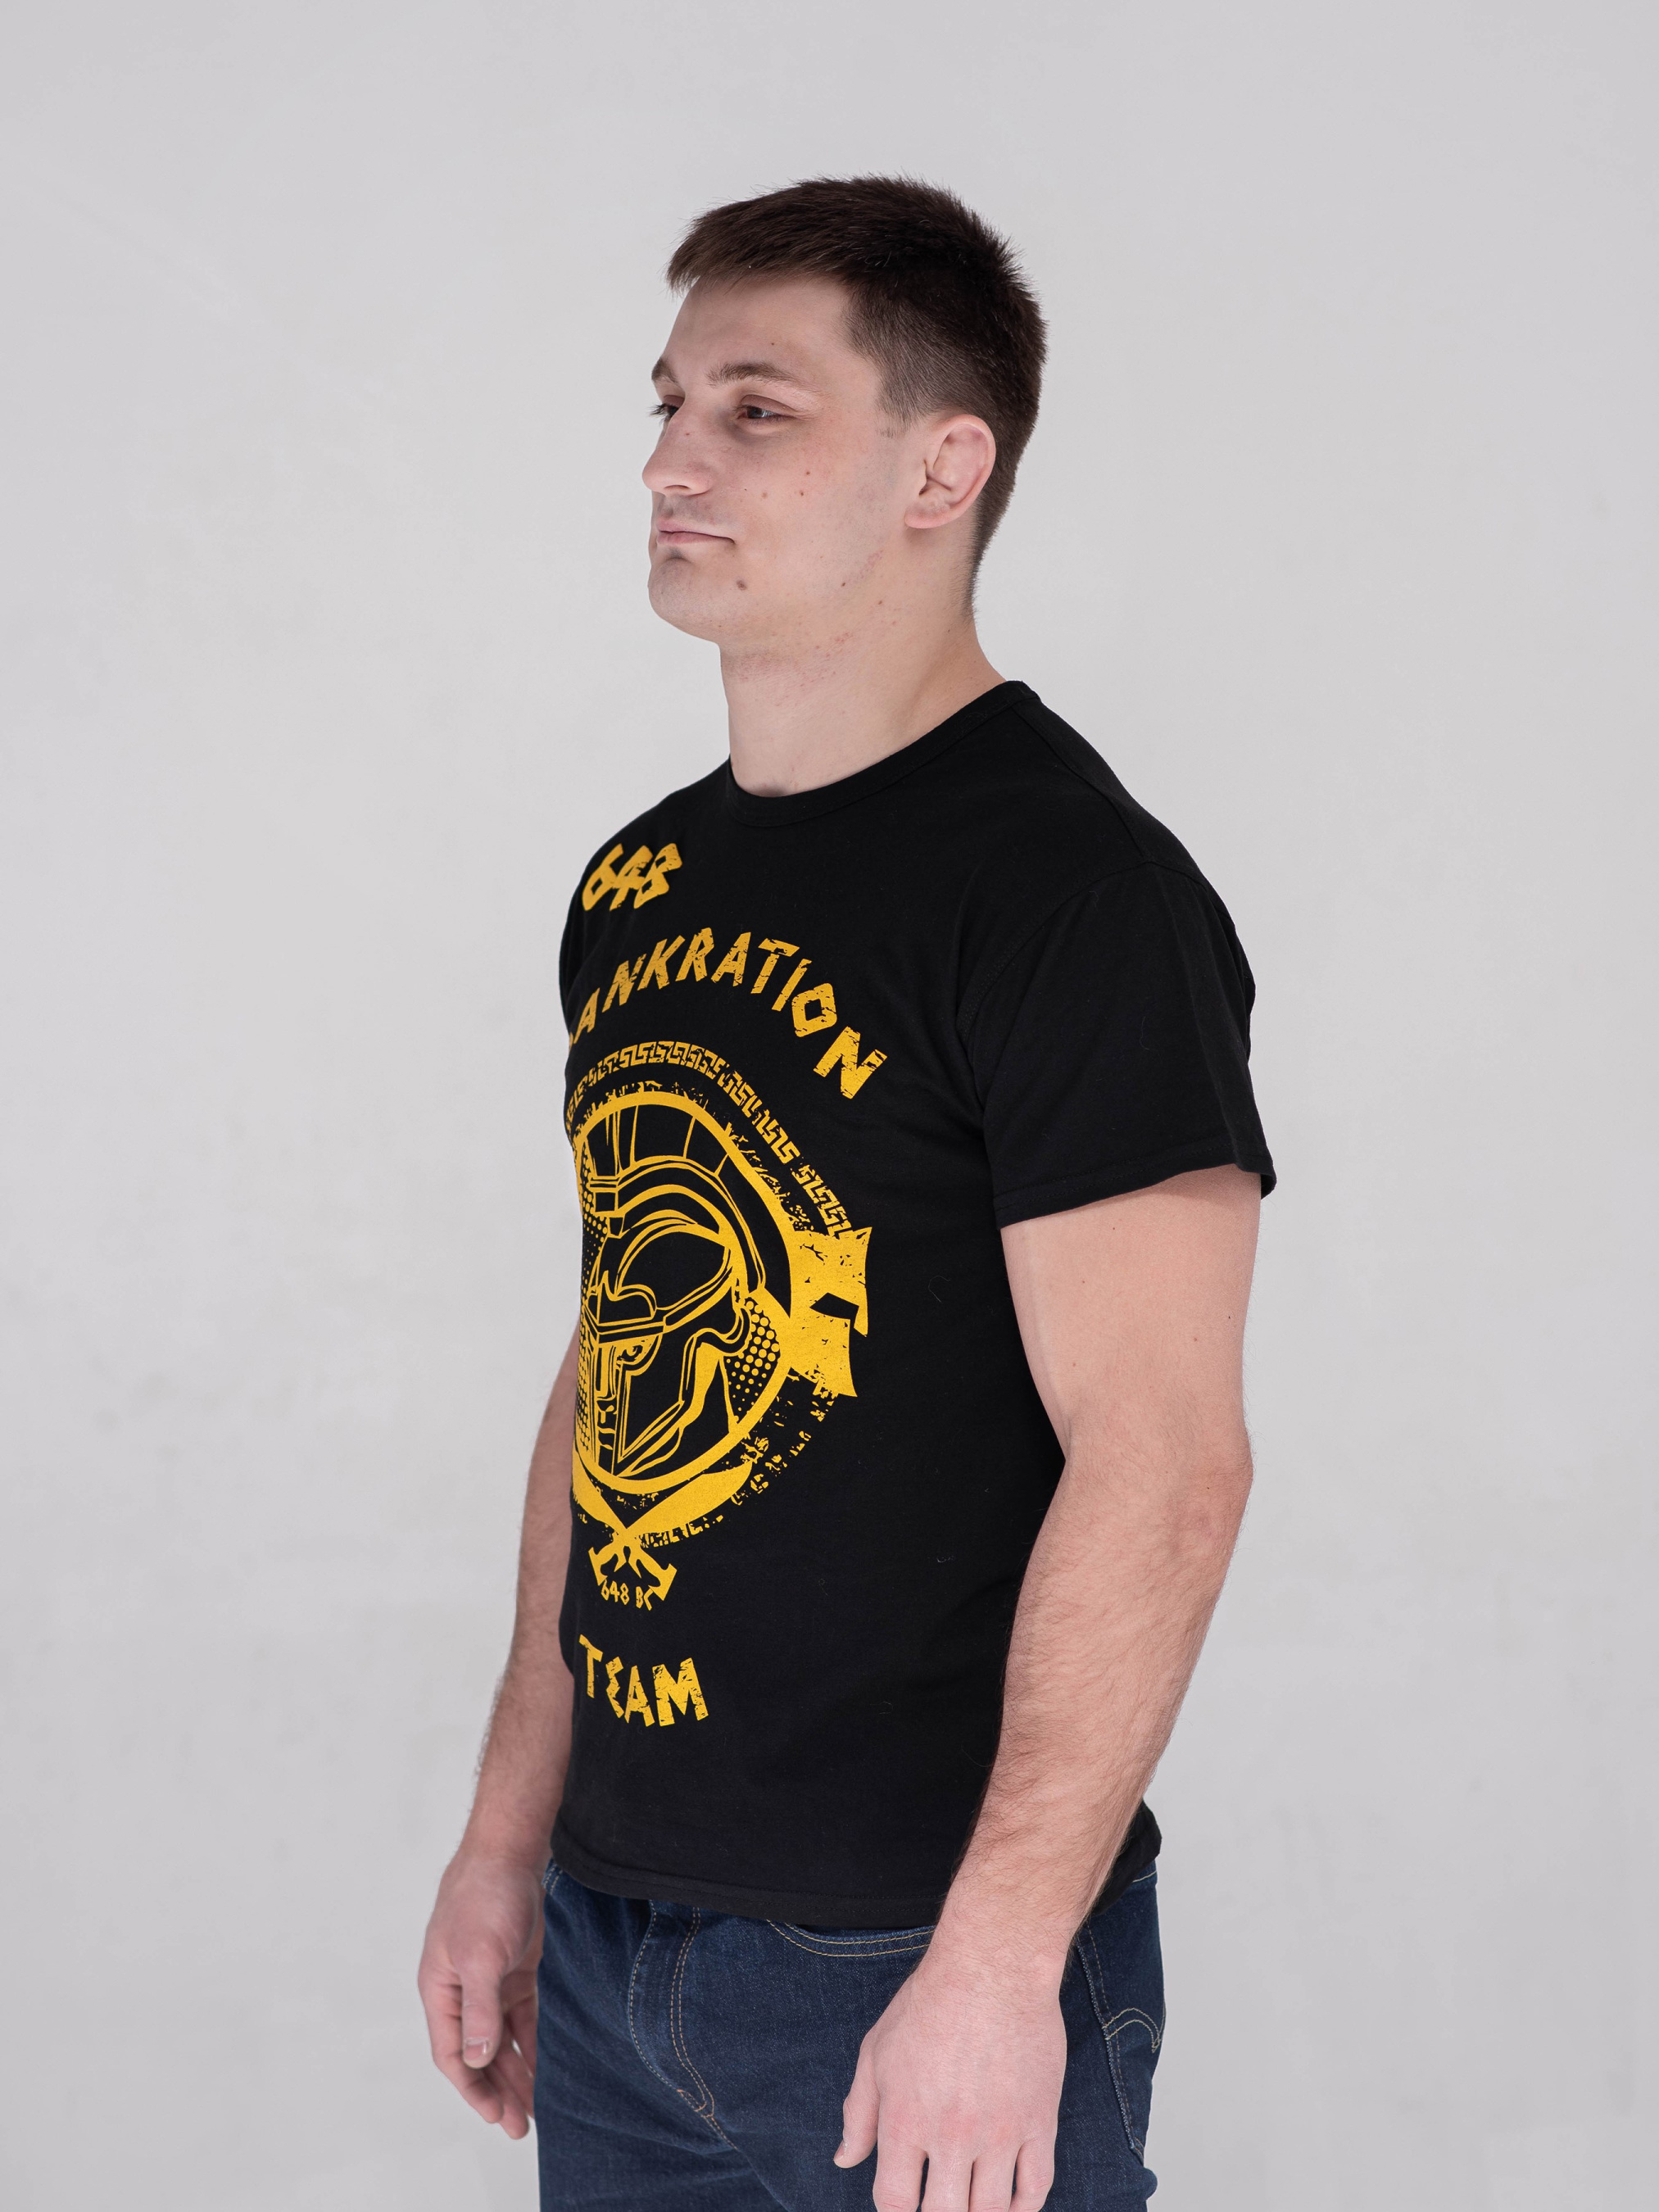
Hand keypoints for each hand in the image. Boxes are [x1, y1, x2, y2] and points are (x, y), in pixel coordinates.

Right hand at [417, 1851, 544, 2137]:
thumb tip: (478, 2059)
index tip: (497, 2117)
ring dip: (516, 2070)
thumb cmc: (484, 1897)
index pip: (453, 2055)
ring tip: (536, 2106)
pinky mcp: (515, 1968)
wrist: (510, 1849)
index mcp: (441, 1990)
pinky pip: (521, 2016)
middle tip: (521, 2126)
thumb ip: (479, 2009)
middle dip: (497, 2090)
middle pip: (478, 2053)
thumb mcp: (480, 1956)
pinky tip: (546, 2063)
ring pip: (501, 2038)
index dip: (473, 2089)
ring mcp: (489, 1979)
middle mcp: (462, 1990)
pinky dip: (531, 2041)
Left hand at [835, 1944, 1066, 2210]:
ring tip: (970, 2202)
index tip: (905, 2206)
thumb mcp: (876, 2051)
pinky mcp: (1040, 2120)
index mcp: (906, 2119)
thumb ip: (858, 2112)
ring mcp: (1000, 2131)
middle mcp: (952, 2134)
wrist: (992, 1965)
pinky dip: (1023, 2209)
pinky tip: (1010, 2203)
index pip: (895, 2204)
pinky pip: (1037, 2189)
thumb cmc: (928, 2003)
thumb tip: (845, 2160)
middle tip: (939, 2201)